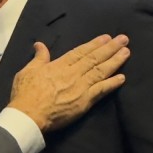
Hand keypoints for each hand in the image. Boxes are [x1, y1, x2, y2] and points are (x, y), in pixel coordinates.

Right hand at [7, 35, 129, 131]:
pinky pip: (101, 91)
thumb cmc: (25, 94)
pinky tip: (122, 78)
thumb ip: (39, 57)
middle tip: (124, 39)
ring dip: (115, 61)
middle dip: (110, 48)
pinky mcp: (84, 102)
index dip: (95, 44)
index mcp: (60, 65)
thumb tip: (40, 45)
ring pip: (101, 71)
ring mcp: (80, 87)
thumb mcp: (28, 71)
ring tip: (126, 53)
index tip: (106, 37)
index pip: (81, 52)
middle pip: (95, 58)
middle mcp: (73, 73)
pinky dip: (112, 84)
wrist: (28, 115)